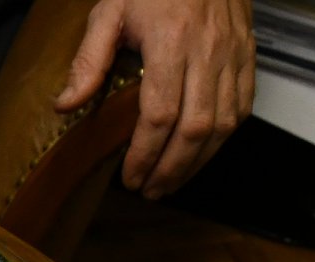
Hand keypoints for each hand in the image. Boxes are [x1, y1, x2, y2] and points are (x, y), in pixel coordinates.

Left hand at [55, 0, 256, 197]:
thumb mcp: (109, 11)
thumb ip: (88, 60)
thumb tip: (66, 106)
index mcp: (171, 42)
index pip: (161, 114)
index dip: (145, 153)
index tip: (129, 178)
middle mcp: (208, 51)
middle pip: (196, 128)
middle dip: (172, 168)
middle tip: (150, 191)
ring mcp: (234, 53)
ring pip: (225, 123)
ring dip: (199, 161)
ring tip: (172, 182)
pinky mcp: (249, 53)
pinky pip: (244, 105)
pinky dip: (225, 137)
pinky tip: (202, 154)